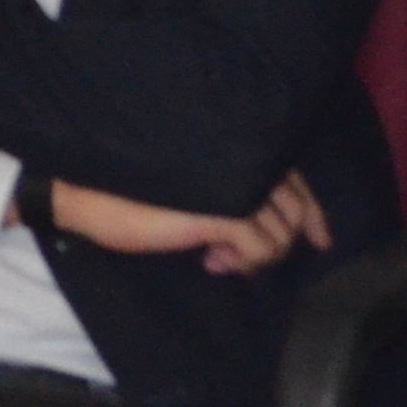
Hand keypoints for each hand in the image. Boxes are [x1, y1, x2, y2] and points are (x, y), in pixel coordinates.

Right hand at [41, 171, 324, 273]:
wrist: (85, 192)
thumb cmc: (126, 185)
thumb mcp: (187, 184)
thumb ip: (225, 184)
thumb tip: (258, 220)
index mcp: (236, 143)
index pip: (293, 177)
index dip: (313, 210)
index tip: (320, 238)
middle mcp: (244, 157)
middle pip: (295, 205)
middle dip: (293, 237)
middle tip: (270, 259)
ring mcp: (237, 182)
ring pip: (279, 232)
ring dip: (257, 255)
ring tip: (218, 257)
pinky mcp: (224, 210)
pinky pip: (259, 247)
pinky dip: (243, 263)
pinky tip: (209, 261)